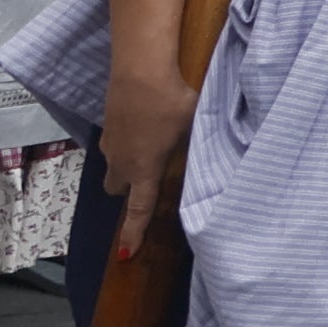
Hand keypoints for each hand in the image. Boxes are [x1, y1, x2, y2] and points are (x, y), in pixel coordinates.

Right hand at [100, 59, 188, 257]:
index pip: (138, 209)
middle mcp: (122, 162)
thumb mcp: (196, 124)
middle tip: (151, 179)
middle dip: (130, 191)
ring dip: (128, 167)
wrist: (139, 71)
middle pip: (118, 190)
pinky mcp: (107, 127)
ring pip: (114, 167)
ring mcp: (110, 144)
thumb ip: (202, 146)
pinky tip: (145, 126)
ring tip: (152, 148)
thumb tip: (220, 154)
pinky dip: (126, 145)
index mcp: (144, 168)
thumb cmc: (172, 101)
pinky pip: (115, 147)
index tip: (125, 255)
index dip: (132, 234)